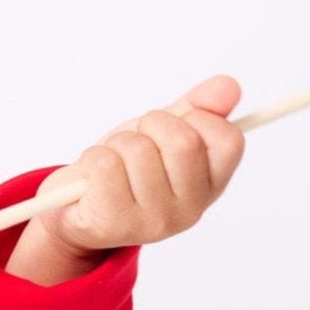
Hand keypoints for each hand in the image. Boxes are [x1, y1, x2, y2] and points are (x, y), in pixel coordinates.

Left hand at [17, 73, 245, 268]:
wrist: (80, 206)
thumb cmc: (127, 167)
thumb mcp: (164, 133)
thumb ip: (197, 109)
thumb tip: (229, 86)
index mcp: (210, 185)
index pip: (228, 139)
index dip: (199, 118)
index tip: (175, 125)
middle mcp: (190, 209)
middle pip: (182, 141)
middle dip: (152, 125)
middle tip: (137, 141)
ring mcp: (153, 220)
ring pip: (138, 149)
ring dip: (117, 144)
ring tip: (114, 163)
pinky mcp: (115, 222)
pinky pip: (104, 164)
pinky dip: (92, 159)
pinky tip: (94, 179)